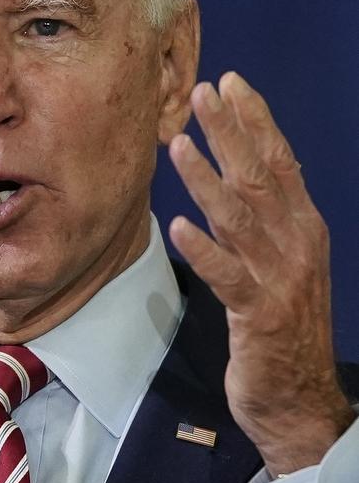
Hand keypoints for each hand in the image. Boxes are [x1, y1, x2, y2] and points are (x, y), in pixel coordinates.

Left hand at [168, 71, 353, 476]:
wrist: (300, 399)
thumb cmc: (284, 327)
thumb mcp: (280, 264)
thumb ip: (260, 222)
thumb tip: (233, 175)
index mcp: (303, 229)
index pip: (282, 162)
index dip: (256, 121)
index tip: (230, 83)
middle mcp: (296, 246)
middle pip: (261, 178)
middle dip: (231, 133)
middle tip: (202, 93)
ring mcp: (279, 280)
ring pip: (240, 220)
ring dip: (207, 180)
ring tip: (178, 146)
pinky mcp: (257, 315)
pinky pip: (226, 276)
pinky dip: (204, 250)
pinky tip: (178, 225)